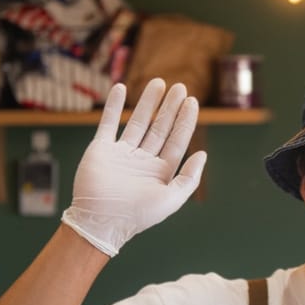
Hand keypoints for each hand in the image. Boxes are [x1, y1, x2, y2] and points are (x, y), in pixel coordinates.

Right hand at [61, 79, 206, 256]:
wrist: (102, 221)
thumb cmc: (139, 215)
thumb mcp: (172, 198)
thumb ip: (189, 177)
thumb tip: (203, 153)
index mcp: (161, 171)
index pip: (177, 140)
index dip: (185, 121)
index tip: (193, 102)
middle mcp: (143, 160)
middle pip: (160, 127)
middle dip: (170, 108)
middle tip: (180, 87)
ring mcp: (122, 153)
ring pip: (138, 121)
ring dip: (148, 102)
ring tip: (158, 83)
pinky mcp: (101, 149)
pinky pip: (108, 123)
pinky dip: (114, 106)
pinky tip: (121, 88)